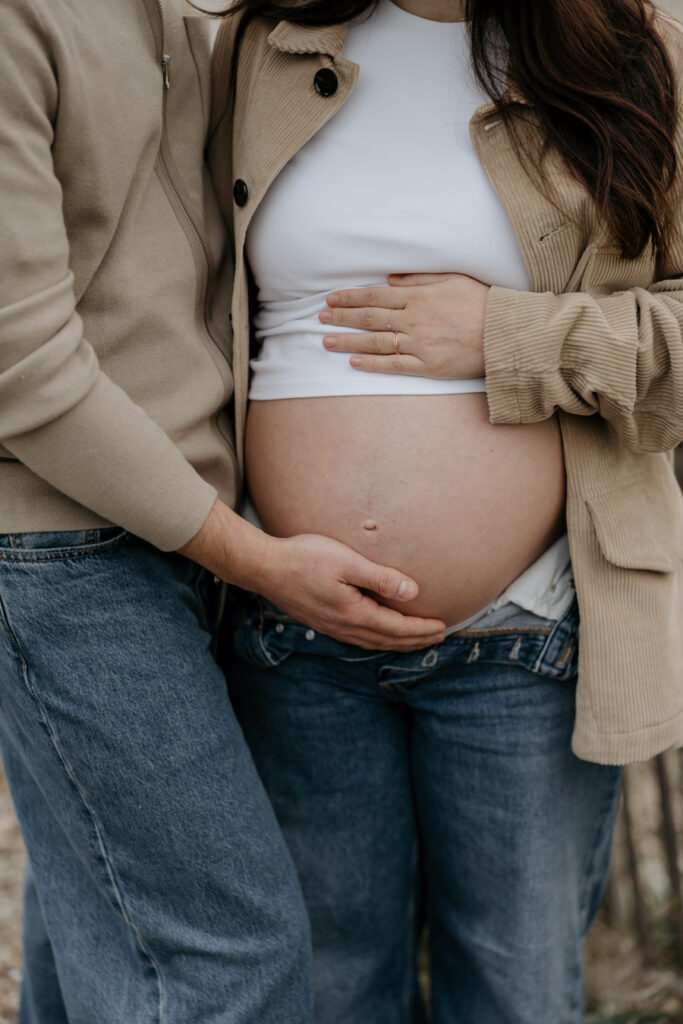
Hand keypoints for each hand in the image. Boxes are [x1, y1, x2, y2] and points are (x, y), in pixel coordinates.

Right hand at [180, 500, 445, 649]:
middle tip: (438, 638)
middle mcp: (344, 627)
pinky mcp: (321, 621)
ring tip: (414, 641)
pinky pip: (357, 638)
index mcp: (354, 613)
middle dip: (415, 640)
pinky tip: (376, 634)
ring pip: (372, 642)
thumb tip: (412, 592)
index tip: (443, 627)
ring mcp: (330, 627)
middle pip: (387, 640)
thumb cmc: (304, 558)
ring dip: (396, 643)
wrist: (264, 567)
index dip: (422, 629)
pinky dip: (376, 640)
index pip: (397, 628)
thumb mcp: (347, 562)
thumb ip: (380, 578)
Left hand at [320, 272, 489, 378]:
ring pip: (376, 342)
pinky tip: (353, 363)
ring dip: (349, 341)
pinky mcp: (428, 366)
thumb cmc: (482, 303)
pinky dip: (372, 364)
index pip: (376, 296)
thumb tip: (391, 279)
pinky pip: (394, 365)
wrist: (505, 333)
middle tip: (319, 318)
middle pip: (370, 317)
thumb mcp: (453, 279)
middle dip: (342, 317)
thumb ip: (420, 278)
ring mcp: (419, 344)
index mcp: (418, 297)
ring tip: (326, 342)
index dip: (350, 297)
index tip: (331, 298)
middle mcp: (414, 320)